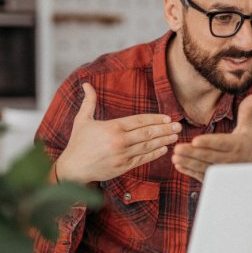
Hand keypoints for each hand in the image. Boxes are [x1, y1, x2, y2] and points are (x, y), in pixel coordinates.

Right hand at [56, 83, 181, 183]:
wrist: (72, 169)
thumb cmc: (78, 143)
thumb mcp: (82, 119)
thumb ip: (89, 101)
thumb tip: (86, 83)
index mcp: (112, 127)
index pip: (139, 121)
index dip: (155, 119)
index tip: (167, 117)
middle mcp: (120, 141)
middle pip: (148, 133)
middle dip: (165, 129)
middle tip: (178, 126)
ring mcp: (122, 155)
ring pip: (148, 146)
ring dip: (163, 140)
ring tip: (175, 136)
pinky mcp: (123, 167)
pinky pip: (143, 159)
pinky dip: (154, 154)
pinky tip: (163, 149)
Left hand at [171, 94, 251, 181]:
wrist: (249, 174)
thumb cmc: (243, 146)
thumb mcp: (247, 130)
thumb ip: (246, 113)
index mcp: (236, 145)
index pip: (221, 143)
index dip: (208, 142)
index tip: (195, 140)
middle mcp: (229, 160)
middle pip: (209, 156)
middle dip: (192, 153)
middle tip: (177, 148)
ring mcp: (221, 171)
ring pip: (203, 167)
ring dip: (188, 162)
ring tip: (175, 156)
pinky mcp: (214, 179)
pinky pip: (200, 176)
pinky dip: (189, 172)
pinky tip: (178, 165)